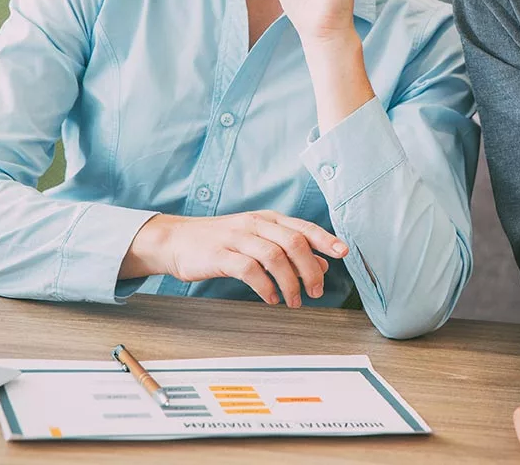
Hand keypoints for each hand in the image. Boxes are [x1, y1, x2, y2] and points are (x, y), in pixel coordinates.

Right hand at [120, 210, 347, 307]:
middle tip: (316, 292)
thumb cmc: (221, 242)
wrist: (176, 241)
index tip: (343, 253)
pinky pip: (249, 269)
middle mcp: (255, 224)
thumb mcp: (257, 240)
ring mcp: (236, 237)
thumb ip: (289, 250)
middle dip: (310, 268)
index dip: (325, 239)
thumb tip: (322, 264)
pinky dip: (265, 286)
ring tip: (294, 301)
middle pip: (293, 241)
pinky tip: (270, 299)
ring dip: (289, 281)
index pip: (303, 226)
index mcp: (267, 219)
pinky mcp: (219, 255)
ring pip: (274, 255)